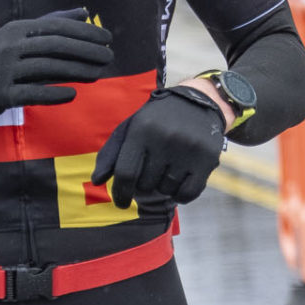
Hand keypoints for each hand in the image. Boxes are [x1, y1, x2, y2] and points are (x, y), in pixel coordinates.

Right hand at [0, 9, 111, 118]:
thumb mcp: (18, 33)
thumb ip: (52, 22)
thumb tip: (84, 12)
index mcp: (18, 29)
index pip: (56, 27)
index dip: (84, 32)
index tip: (107, 38)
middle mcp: (11, 46)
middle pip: (55, 45)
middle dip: (86, 50)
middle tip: (108, 57)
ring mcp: (5, 70)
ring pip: (47, 68)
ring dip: (76, 71)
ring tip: (98, 74)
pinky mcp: (1, 93)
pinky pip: (31, 93)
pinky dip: (53, 93)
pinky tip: (72, 94)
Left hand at [91, 85, 224, 209]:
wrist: (197, 101)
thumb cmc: (156, 120)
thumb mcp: (130, 128)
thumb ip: (110, 154)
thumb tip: (97, 181)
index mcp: (141, 130)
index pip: (125, 173)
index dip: (120, 193)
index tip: (121, 203)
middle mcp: (165, 139)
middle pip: (145, 185)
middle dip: (144, 183)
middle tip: (152, 167)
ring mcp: (188, 149)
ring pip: (166, 190)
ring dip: (163, 186)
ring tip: (168, 167)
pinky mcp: (207, 159)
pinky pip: (187, 194)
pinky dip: (180, 194)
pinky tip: (179, 180)